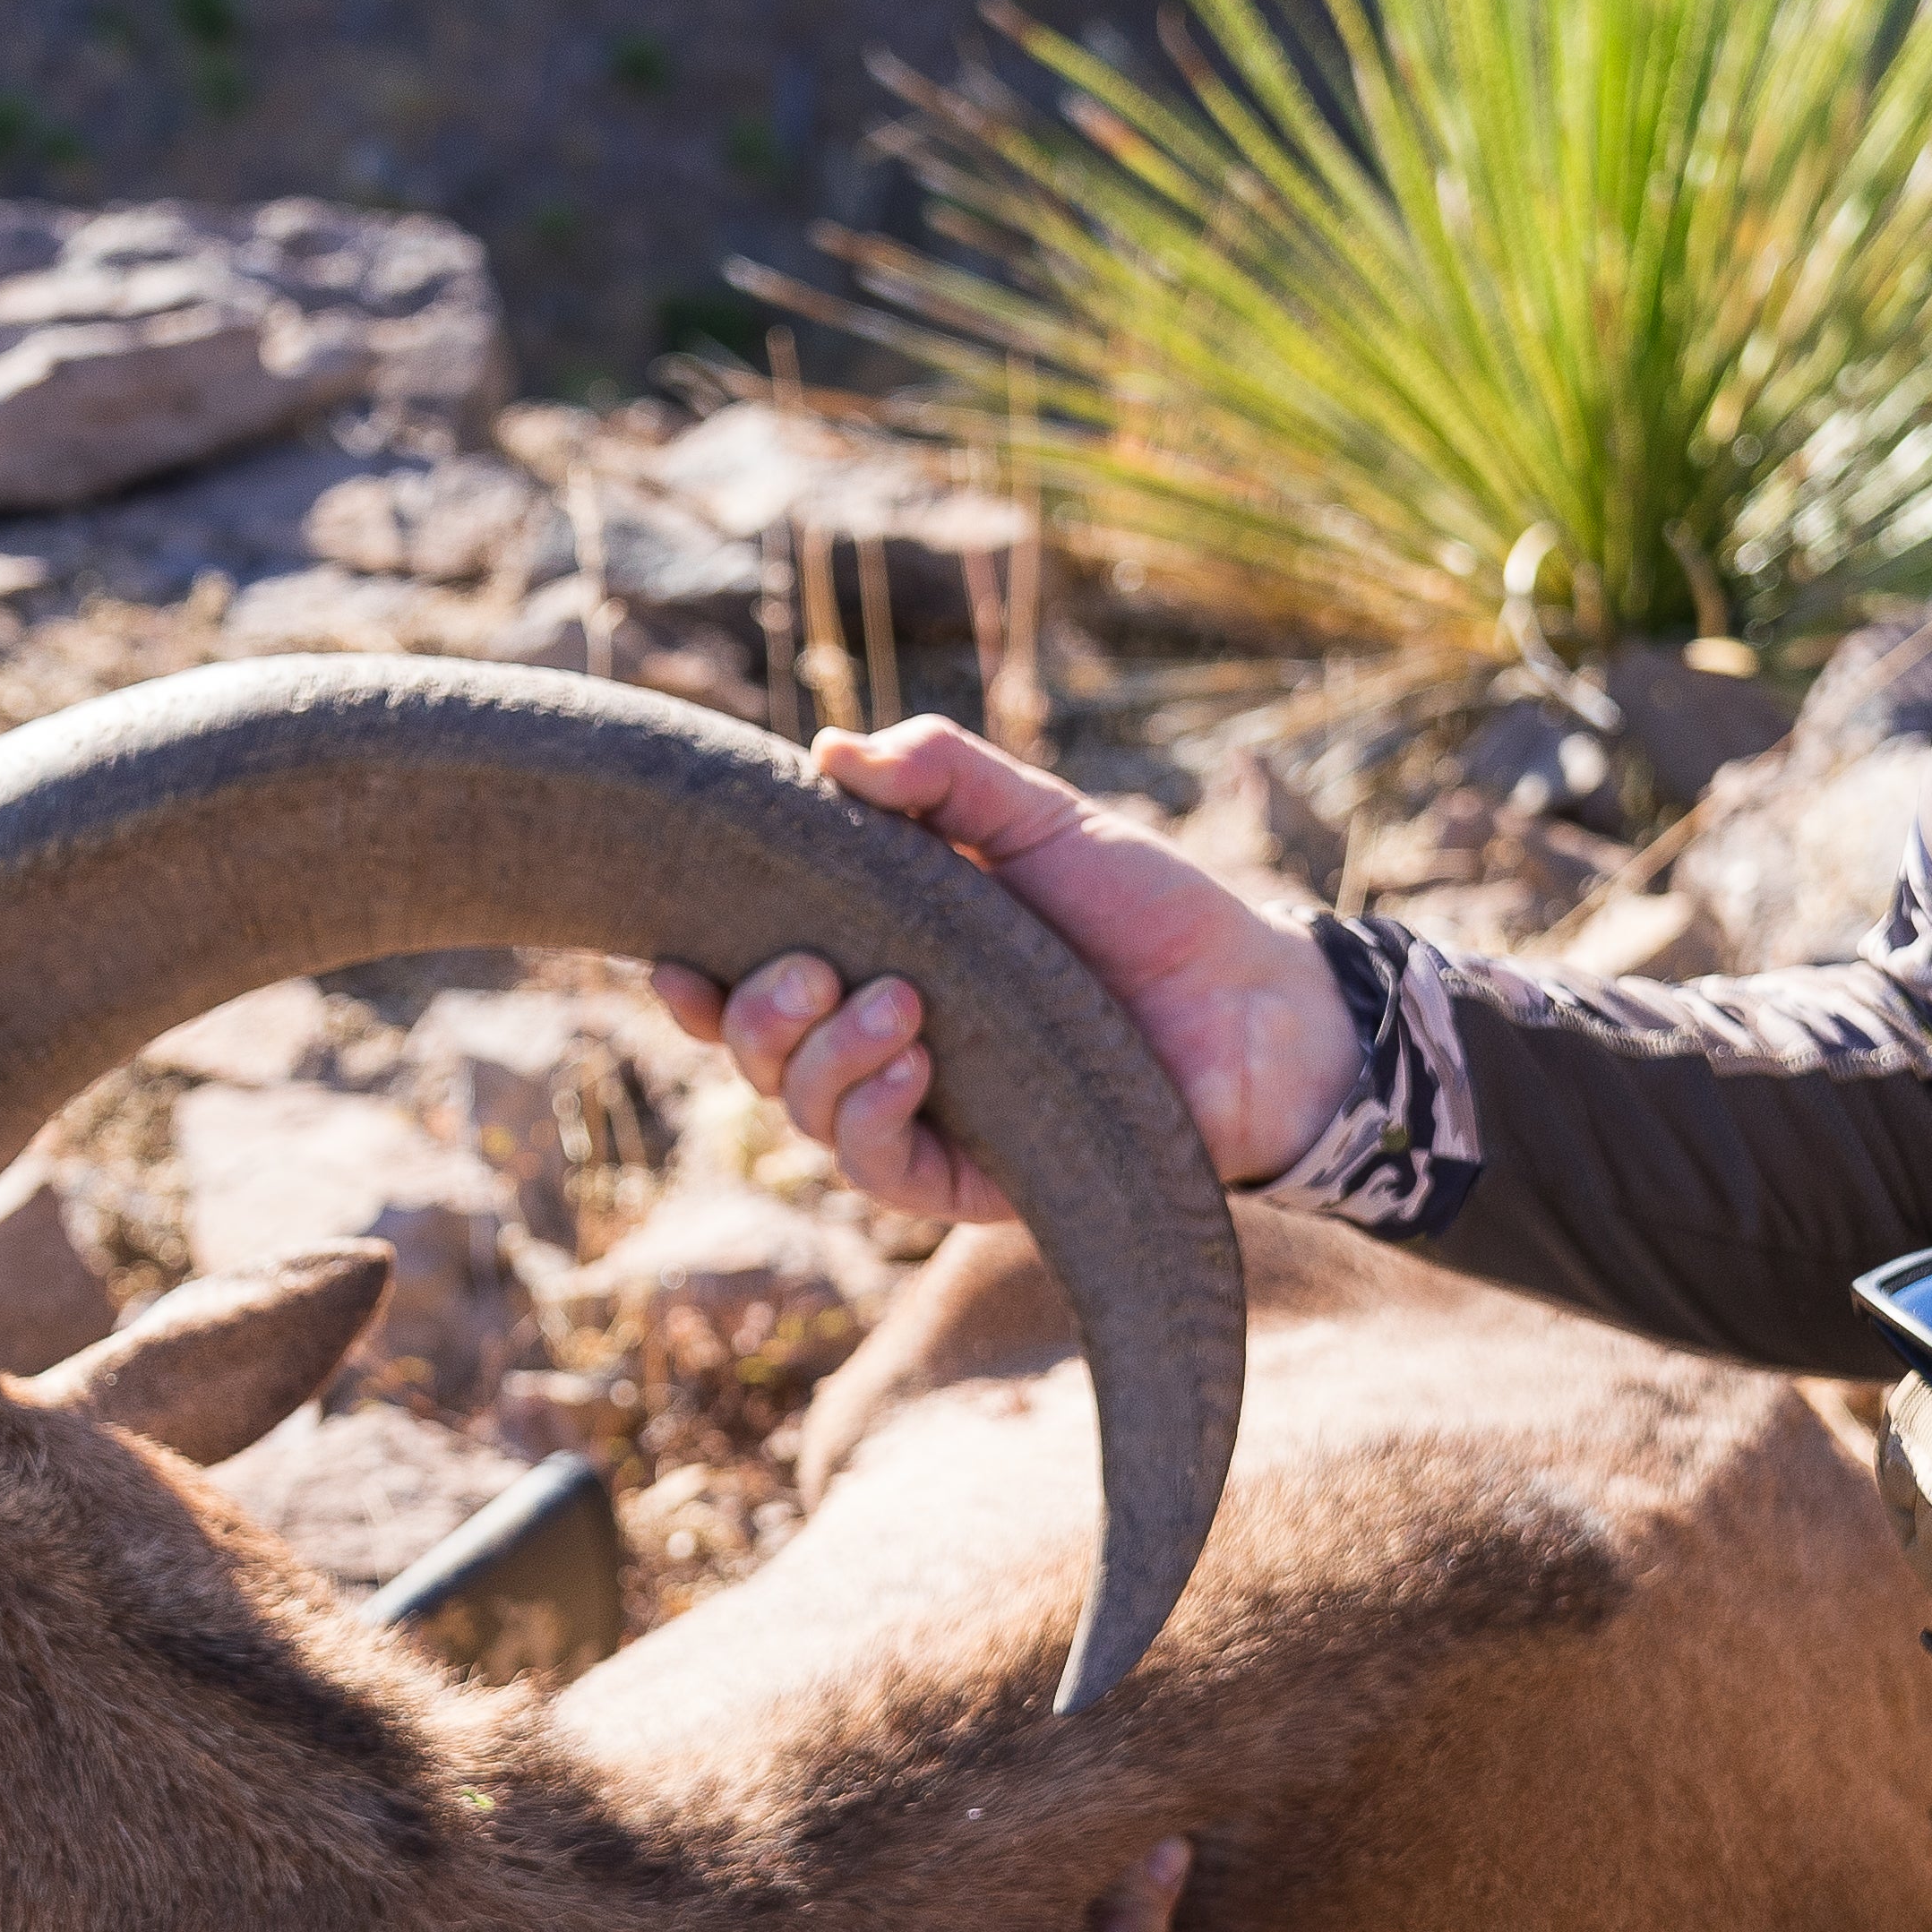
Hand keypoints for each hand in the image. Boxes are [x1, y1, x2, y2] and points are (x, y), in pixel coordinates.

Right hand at [649, 720, 1357, 1228]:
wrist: (1259, 1003)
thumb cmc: (1148, 907)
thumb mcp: (1039, 818)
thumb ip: (940, 774)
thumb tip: (828, 751)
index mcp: (882, 960)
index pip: (754, 989)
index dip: (698, 990)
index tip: (672, 958)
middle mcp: (889, 1047)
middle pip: (762, 1057)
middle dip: (758, 1019)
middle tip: (811, 971)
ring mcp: (931, 1117)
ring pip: (810, 1114)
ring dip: (823, 1061)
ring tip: (902, 1003)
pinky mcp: (978, 1180)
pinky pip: (883, 1172)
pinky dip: (871, 1117)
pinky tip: (912, 1066)